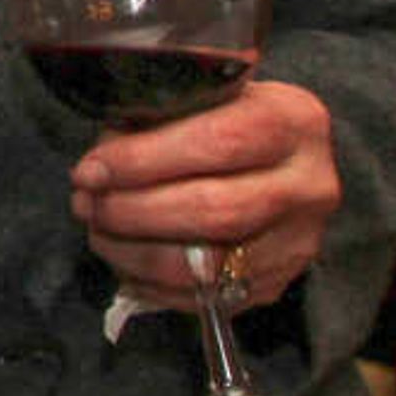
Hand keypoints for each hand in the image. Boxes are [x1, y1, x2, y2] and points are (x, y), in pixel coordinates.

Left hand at [69, 77, 335, 311]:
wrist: (283, 161)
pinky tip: (124, 259)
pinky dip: (151, 282)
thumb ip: (158, 120)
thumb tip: (100, 165)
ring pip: (205, 264)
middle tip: (85, 202)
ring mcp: (300, 240)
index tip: (90, 169)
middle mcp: (310, 184)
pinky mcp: (279, 281)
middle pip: (212, 209)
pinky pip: (204, 297)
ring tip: (97, 229)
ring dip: (133, 251)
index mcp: (293, 121)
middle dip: (131, 210)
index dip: (143, 160)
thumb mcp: (203, 99)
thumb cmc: (226, 121)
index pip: (217, 143)